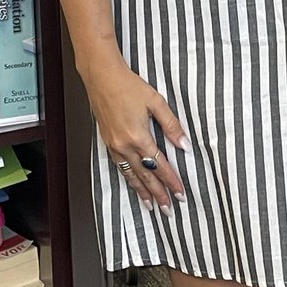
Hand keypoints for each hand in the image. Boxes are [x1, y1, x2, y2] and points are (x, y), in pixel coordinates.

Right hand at [83, 57, 189, 208]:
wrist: (102, 77)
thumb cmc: (128, 86)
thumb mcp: (156, 102)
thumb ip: (172, 125)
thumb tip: (184, 144)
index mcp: (138, 136)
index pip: (159, 165)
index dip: (171, 181)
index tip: (180, 193)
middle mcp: (124, 145)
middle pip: (145, 176)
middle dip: (158, 194)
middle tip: (168, 209)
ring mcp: (114, 145)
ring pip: (130, 175)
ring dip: (142, 192)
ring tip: (151, 205)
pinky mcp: (107, 142)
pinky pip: (120, 167)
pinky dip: (129, 179)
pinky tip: (134, 184)